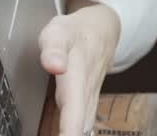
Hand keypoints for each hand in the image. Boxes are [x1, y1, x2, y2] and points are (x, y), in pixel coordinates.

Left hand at [39, 0, 119, 135]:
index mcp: (78, 79)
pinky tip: (56, 133)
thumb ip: (54, 47)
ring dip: (68, 132)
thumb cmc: (77, 33)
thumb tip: (54, 64)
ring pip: (81, 130)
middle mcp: (86, 96)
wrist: (102, 31)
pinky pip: (78, 127)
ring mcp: (87, 103)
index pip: (74, 112)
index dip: (69, 131)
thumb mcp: (60, 30)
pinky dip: (68, 132)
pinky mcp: (85, 107)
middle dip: (69, 134)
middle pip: (79, 129)